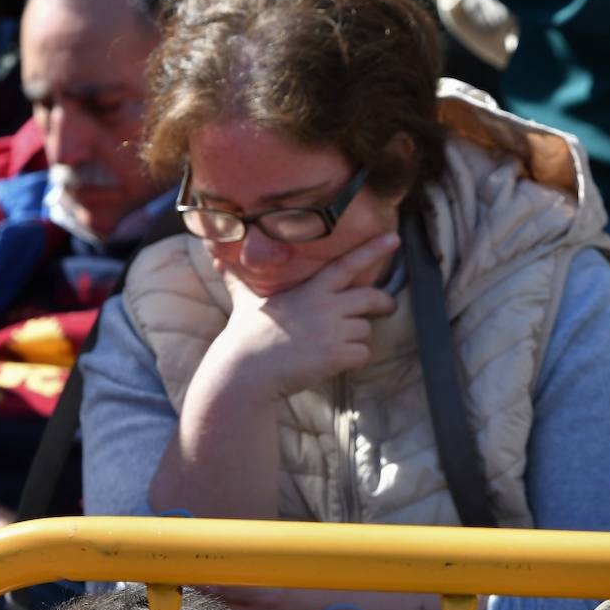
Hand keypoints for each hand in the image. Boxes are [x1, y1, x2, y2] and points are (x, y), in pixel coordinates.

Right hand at [209, 232, 399, 398]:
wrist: (245, 371)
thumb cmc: (245, 336)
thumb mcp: (245, 301)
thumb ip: (238, 279)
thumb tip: (216, 259)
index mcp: (310, 290)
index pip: (346, 264)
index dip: (371, 250)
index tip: (393, 239)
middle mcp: (326, 306)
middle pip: (371, 297)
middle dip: (384, 302)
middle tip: (387, 306)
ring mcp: (333, 331)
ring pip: (366, 330)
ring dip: (357, 338)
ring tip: (333, 346)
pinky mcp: (337, 355)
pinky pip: (362, 354)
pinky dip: (354, 360)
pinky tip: (334, 362)